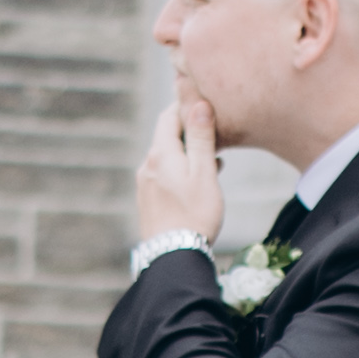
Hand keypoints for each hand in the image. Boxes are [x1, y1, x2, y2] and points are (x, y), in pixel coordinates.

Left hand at [131, 89, 223, 251]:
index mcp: (161, 154)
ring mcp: (145, 184)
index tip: (203, 101)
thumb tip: (198, 103)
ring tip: (214, 160)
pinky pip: (164, 175)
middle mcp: (147, 165)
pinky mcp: (148, 200)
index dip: (185, 105)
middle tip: (213, 129)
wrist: (173, 256)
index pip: (169, 116)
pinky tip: (198, 182)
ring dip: (188, 153)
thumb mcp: (204, 174)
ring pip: (167, 157)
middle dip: (189, 130)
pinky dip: (181, 170)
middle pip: (166, 136)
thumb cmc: (194, 215)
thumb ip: (201, 138)